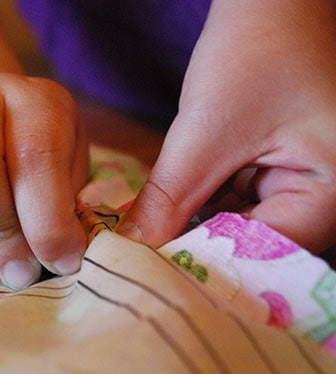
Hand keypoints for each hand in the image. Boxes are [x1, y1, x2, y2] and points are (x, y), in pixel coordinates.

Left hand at [118, 0, 335, 253]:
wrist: (271, 3)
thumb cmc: (255, 52)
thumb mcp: (207, 132)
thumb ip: (170, 198)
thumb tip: (132, 249)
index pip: (267, 253)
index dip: (206, 265)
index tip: (152, 273)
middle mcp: (330, 198)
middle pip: (255, 246)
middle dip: (196, 248)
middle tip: (142, 263)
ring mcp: (306, 185)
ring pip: (241, 227)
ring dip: (195, 230)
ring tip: (148, 242)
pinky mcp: (282, 172)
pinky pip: (239, 204)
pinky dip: (204, 208)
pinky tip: (168, 215)